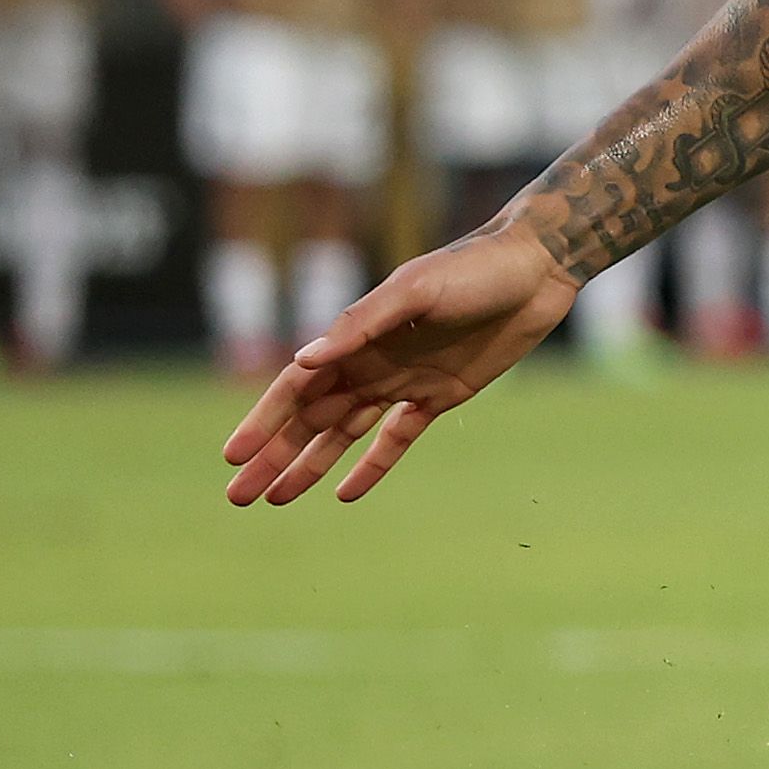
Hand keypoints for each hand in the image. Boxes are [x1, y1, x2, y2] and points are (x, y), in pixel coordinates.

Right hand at [220, 225, 580, 506]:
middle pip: (310, 419)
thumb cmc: (472, 269)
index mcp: (354, 338)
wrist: (536, 270)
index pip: (295, 388)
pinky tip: (343, 494)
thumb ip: (360, 324)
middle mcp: (369, 363)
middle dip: (274, 456)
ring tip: (276, 499)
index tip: (232, 457)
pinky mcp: (440, 395)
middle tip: (238, 496)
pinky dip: (371, 466)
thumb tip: (303, 359)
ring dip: (309, 465)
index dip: (263, 423)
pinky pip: (397, 439)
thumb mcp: (414, 290)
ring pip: (343, 434)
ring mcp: (402, 382)